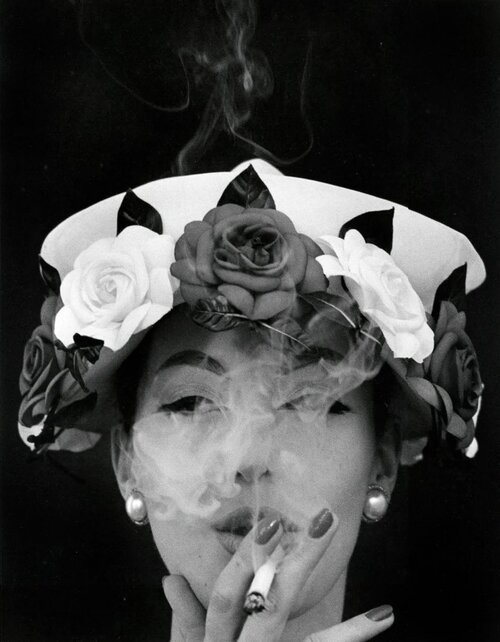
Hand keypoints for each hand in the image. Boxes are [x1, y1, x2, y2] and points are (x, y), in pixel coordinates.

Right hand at [162, 510, 393, 641]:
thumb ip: (184, 620)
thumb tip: (171, 577)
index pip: (227, 598)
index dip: (246, 560)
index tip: (271, 523)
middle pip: (274, 605)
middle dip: (301, 562)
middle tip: (326, 521)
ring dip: (349, 632)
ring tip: (385, 613)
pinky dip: (347, 640)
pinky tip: (380, 621)